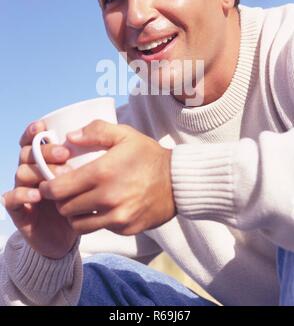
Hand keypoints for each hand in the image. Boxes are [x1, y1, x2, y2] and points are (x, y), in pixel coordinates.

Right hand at [2, 121, 77, 258]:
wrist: (73, 234)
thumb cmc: (84, 199)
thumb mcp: (90, 175)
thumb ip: (91, 154)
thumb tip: (87, 134)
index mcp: (45, 160)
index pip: (32, 140)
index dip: (33, 131)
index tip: (43, 127)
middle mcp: (32, 172)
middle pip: (27, 153)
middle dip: (44, 151)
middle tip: (65, 154)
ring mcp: (24, 190)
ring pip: (20, 172)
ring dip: (37, 172)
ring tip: (59, 177)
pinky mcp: (19, 211)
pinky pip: (11, 198)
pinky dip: (22, 194)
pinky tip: (38, 195)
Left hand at [39, 120, 175, 235]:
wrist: (178, 181)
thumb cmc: (149, 155)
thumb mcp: (125, 134)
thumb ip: (96, 131)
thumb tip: (70, 137)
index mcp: (102, 172)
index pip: (58, 188)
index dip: (48, 187)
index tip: (49, 182)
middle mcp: (107, 198)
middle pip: (65, 208)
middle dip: (60, 200)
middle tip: (64, 191)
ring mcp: (117, 216)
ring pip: (78, 223)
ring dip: (74, 213)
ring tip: (79, 201)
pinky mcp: (125, 228)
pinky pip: (98, 228)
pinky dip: (94, 220)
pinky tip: (101, 207)